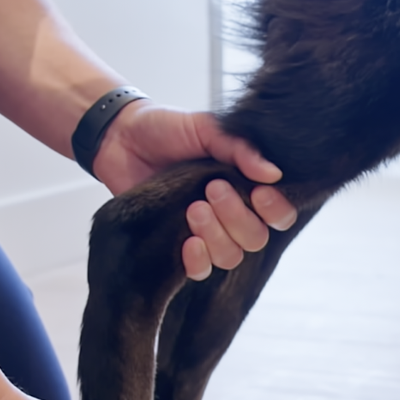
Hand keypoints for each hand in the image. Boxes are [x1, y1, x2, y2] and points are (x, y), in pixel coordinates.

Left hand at [93, 102, 297, 280]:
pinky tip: (188, 242)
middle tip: (213, 189)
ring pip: (230, 256)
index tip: (259, 194)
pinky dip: (198, 261)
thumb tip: (273, 174)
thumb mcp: (206, 128)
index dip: (276, 210)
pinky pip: (200, 271)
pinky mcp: (176, 246)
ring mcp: (204, 231)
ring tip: (193, 208)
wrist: (120, 136)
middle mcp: (229, 212)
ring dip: (216, 236)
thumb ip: (240, 148)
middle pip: (256, 238)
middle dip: (238, 218)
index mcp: (244, 184)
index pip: (278, 213)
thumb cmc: (166, 128)